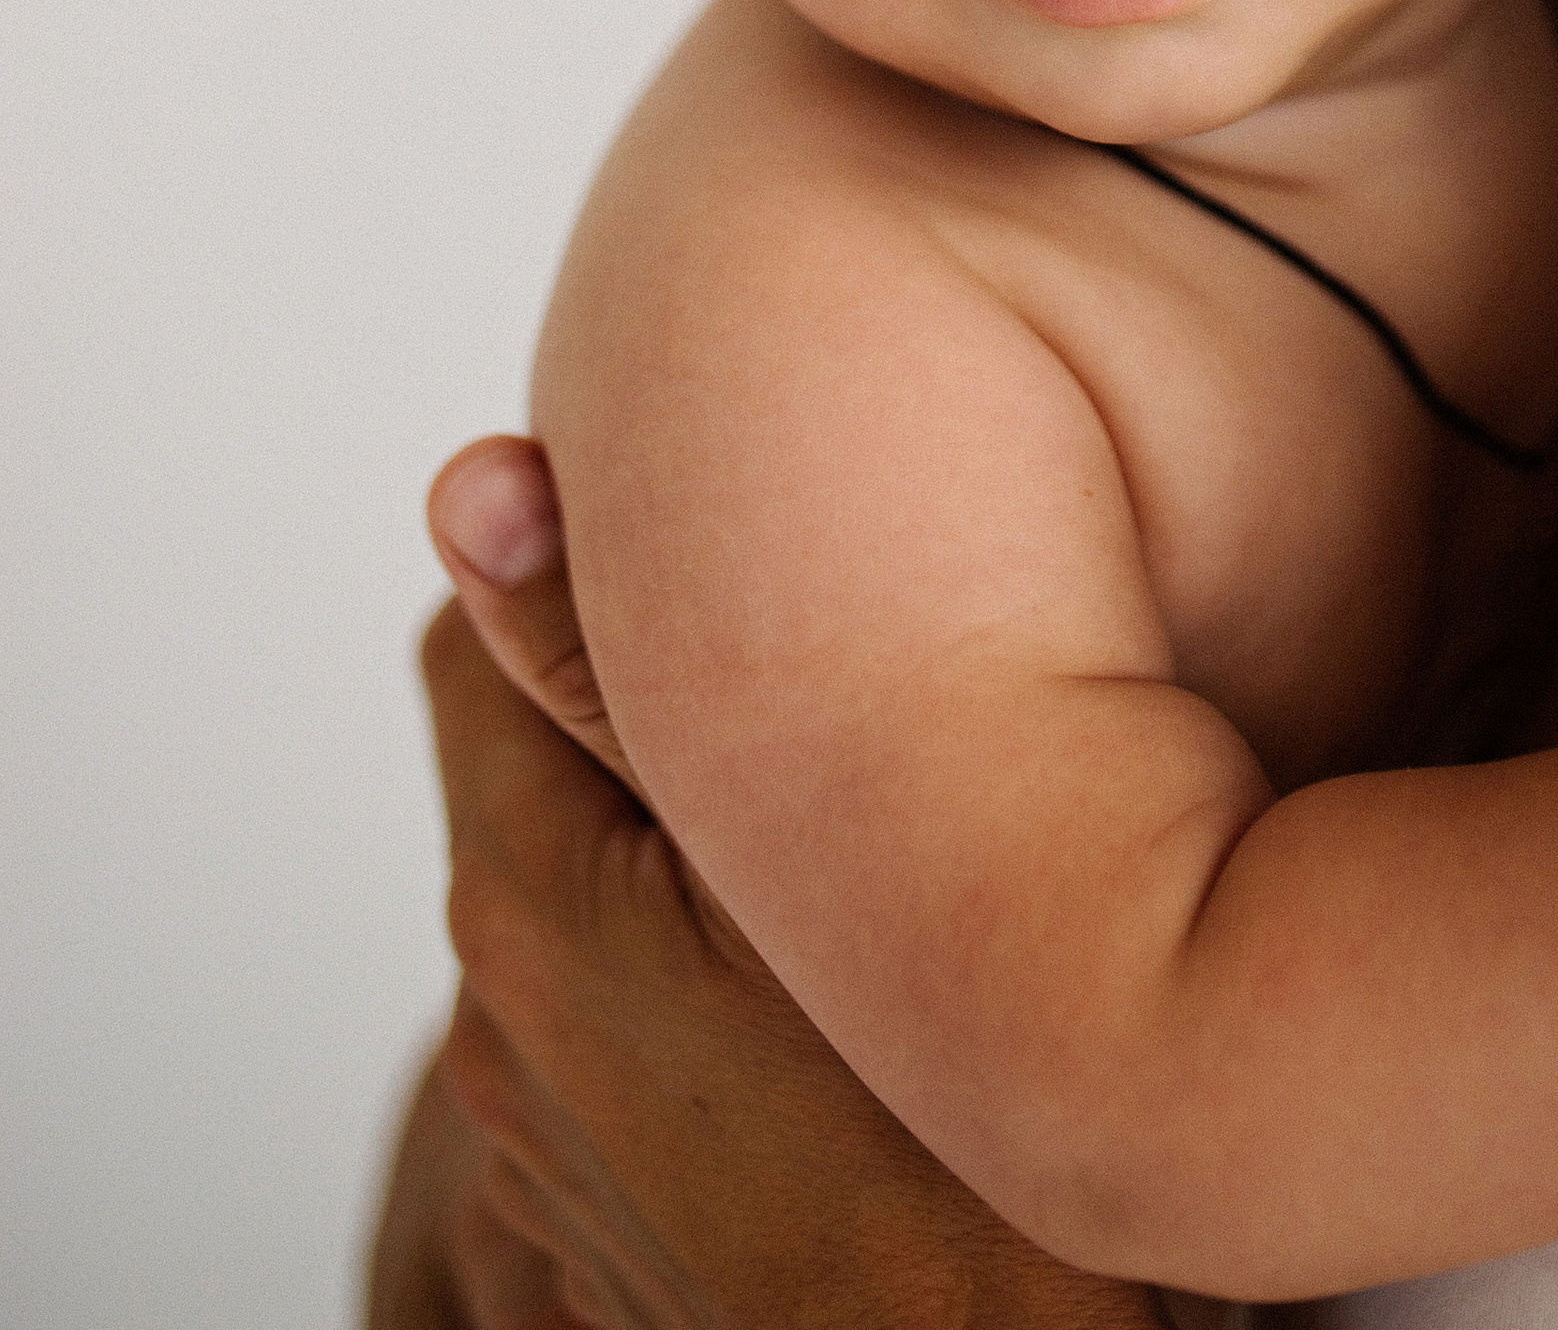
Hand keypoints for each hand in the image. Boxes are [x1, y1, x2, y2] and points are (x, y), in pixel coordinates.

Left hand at [381, 440, 1159, 1329]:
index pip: (475, 644)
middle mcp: (505, 1031)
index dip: (587, 570)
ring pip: (610, 916)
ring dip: (698, 870)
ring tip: (847, 854)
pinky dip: (714, 998)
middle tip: (817, 695)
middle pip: (551, 782)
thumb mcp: (801, 848)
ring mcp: (554, 1144)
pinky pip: (643, 1044)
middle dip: (664, 723)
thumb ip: (627, 665)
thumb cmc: (936, 1154)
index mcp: (528, 908)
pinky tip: (836, 1008)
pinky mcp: (613, 1225)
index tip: (709, 549)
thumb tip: (480, 479)